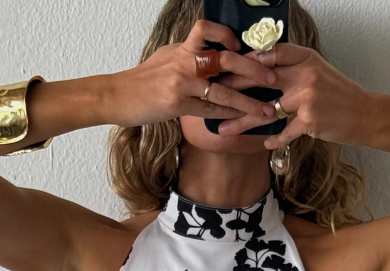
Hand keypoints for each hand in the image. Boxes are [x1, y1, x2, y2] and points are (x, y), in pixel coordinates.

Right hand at [111, 19, 280, 126]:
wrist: (118, 96)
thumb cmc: (143, 81)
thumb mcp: (166, 59)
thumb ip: (188, 56)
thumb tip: (208, 55)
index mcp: (182, 48)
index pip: (207, 30)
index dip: (227, 35)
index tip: (241, 46)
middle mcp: (184, 62)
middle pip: (226, 59)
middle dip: (253, 69)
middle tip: (271, 77)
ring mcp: (182, 83)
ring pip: (223, 91)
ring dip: (248, 102)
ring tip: (266, 110)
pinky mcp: (177, 104)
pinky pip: (209, 111)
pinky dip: (227, 116)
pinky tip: (240, 120)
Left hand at [216, 42, 373, 146]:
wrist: (366, 115)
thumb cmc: (341, 95)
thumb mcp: (319, 72)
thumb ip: (294, 69)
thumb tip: (263, 68)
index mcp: (305, 59)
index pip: (270, 54)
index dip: (247, 60)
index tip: (227, 66)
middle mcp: (304, 75)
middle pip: (260, 80)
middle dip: (234, 88)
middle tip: (212, 95)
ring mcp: (306, 99)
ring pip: (266, 111)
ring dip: (242, 122)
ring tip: (223, 129)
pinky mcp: (309, 122)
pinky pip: (283, 132)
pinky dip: (274, 140)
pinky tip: (264, 144)